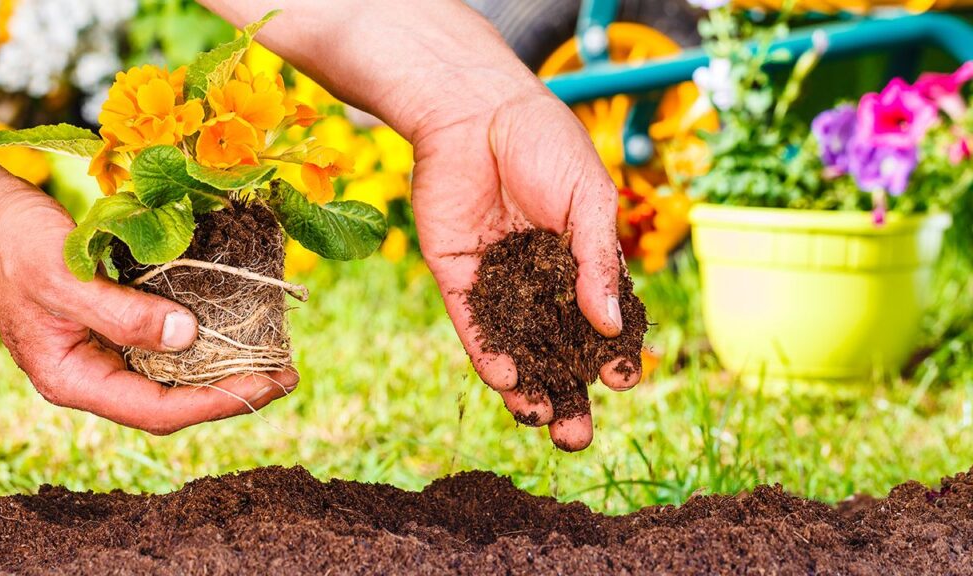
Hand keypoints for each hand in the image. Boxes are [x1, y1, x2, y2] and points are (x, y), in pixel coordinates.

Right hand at [0, 170, 297, 434]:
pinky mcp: (118, 322)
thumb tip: (190, 337)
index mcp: (75, 380)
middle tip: (287, 375)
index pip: (158, 411)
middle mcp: (95, 373)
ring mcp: (106, 350)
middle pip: (175, 399)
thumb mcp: (66, 279)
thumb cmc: (16, 245)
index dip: (218, 403)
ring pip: (176, 373)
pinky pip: (169, 341)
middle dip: (233, 391)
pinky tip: (238, 325)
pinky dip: (206, 337)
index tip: (268, 385)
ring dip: (225, 367)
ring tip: (275, 356)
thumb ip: (124, 315)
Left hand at [410, 88, 640, 451]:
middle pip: (558, 355)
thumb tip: (613, 326)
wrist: (477, 112)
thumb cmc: (545, 145)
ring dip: (528, 390)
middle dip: (570, 398)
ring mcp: (501, 286)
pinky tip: (503, 380)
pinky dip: (488, 354)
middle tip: (577, 440)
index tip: (625, 379)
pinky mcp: (460, 280)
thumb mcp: (587, 200)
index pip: (601, 327)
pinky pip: (475, 326)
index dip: (614, 358)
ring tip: (540, 423)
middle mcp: (542, 285)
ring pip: (517, 351)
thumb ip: (597, 261)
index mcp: (582, 267)